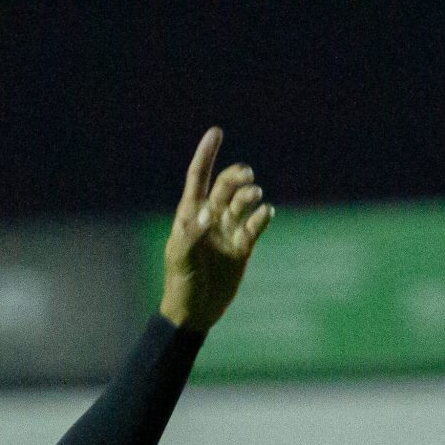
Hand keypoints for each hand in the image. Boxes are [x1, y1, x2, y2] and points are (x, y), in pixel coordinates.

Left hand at [160, 127, 272, 332]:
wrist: (195, 313)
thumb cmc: (180, 284)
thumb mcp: (180, 259)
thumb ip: (192, 234)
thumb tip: (208, 211)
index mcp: (190, 215)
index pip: (198, 177)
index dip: (206, 154)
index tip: (216, 132)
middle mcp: (210, 218)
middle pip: (226, 184)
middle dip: (237, 175)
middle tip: (245, 178)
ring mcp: (228, 230)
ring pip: (244, 200)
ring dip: (251, 193)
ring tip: (254, 198)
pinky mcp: (244, 246)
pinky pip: (257, 223)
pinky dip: (263, 215)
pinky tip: (264, 214)